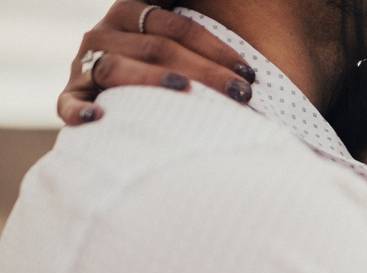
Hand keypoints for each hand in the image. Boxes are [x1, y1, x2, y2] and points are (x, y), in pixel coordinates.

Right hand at [59, 0, 255, 124]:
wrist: (116, 94)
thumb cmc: (162, 66)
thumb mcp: (174, 39)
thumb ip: (190, 29)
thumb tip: (242, 30)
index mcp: (131, 12)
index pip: (178, 26)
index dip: (217, 49)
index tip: (251, 74)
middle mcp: (105, 34)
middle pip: (158, 48)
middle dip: (206, 72)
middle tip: (243, 94)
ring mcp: (84, 63)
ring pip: (119, 69)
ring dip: (153, 81)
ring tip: (186, 92)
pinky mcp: (71, 95)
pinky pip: (68, 103)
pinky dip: (79, 111)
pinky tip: (100, 119)